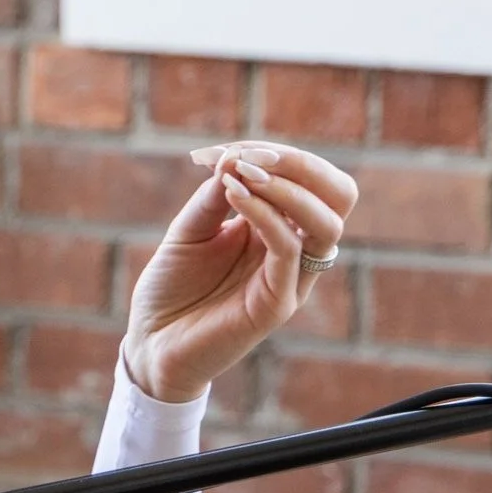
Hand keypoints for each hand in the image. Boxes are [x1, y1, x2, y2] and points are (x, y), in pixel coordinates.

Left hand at [118, 141, 358, 402]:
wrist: (151, 343)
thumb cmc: (172, 287)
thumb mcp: (190, 228)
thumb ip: (215, 194)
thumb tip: (237, 156)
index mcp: (280, 229)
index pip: (315, 182)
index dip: (286, 157)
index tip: (234, 149)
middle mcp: (294, 252)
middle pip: (340, 197)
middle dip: (303, 165)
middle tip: (254, 156)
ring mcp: (290, 280)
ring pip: (326, 224)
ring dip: (288, 189)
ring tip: (243, 175)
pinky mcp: (276, 305)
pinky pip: (288, 250)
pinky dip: (266, 216)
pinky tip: (234, 195)